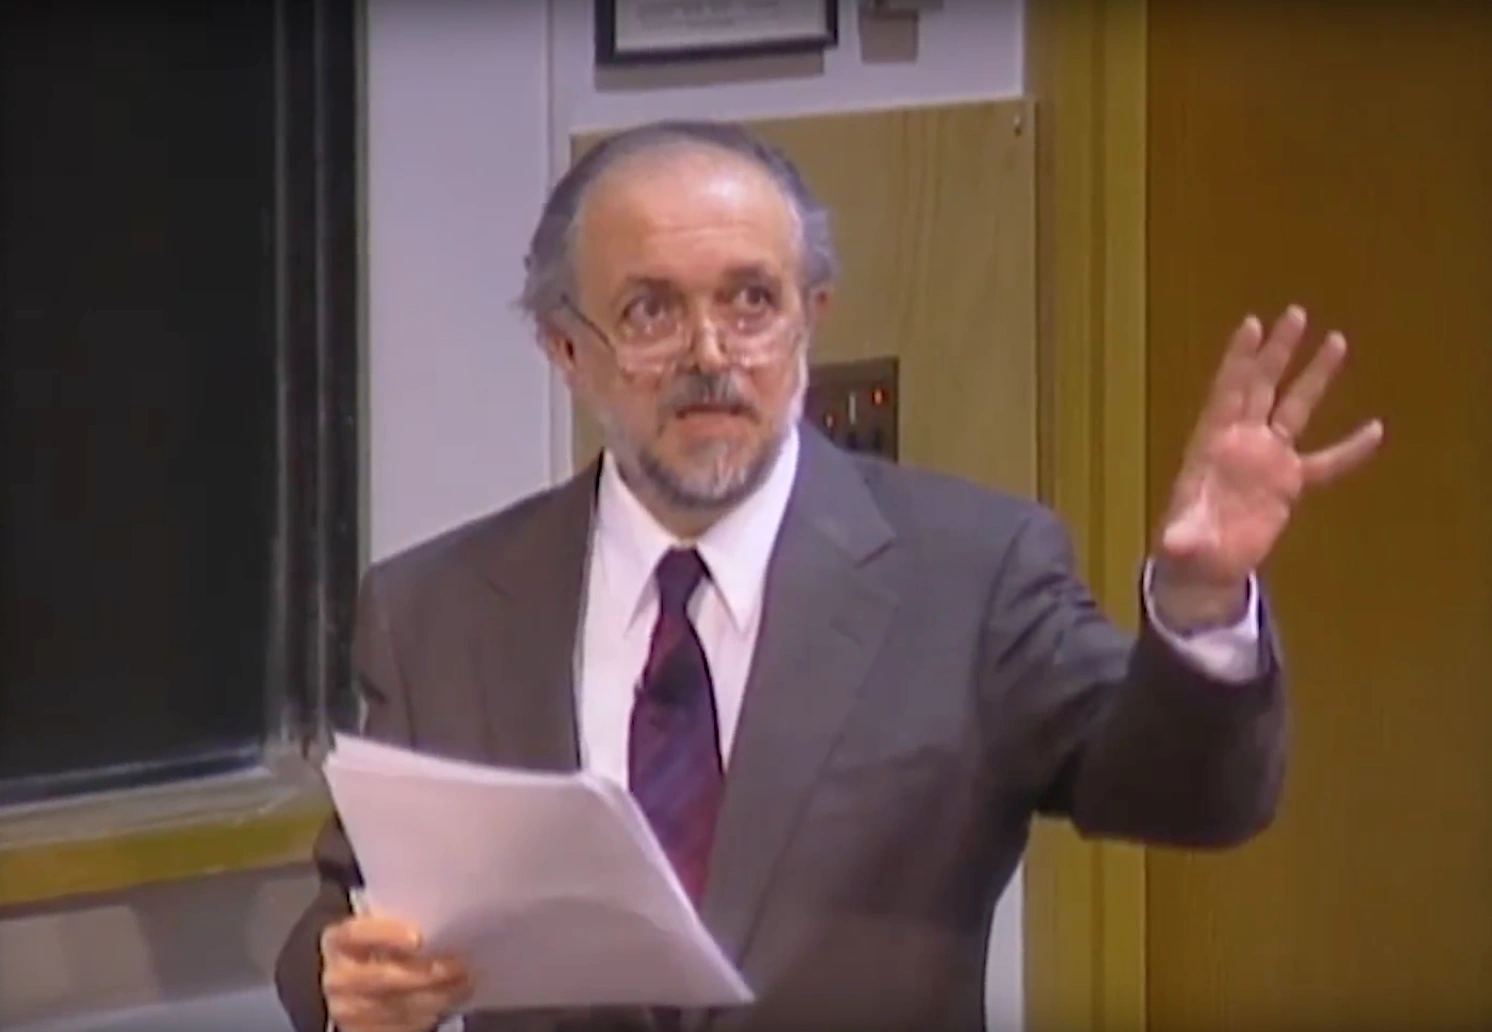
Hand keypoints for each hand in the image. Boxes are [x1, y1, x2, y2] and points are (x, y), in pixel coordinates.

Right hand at [321, 914, 471, 1031]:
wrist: (357, 984)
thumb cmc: (380, 946)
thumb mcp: (382, 929)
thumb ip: (403, 925)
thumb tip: (443, 925)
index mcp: (338, 941)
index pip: (356, 934)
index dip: (387, 935)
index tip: (419, 938)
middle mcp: (337, 977)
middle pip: (382, 978)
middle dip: (426, 974)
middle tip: (460, 967)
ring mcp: (346, 1010)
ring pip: (395, 1008)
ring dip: (436, 998)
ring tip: (463, 986)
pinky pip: (397, 1029)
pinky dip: (426, 1018)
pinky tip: (446, 1004)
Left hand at [1153, 305, 1382, 629]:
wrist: (1204, 564)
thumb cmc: (1186, 544)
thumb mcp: (1181, 541)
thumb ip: (1180, 538)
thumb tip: (1170, 544)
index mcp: (1211, 444)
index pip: (1227, 392)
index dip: (1238, 360)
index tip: (1251, 324)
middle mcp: (1241, 441)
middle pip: (1261, 387)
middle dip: (1277, 352)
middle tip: (1295, 313)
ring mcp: (1267, 459)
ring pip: (1294, 409)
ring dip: (1313, 377)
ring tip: (1336, 340)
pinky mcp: (1288, 483)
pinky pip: (1324, 462)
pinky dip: (1348, 449)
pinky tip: (1375, 430)